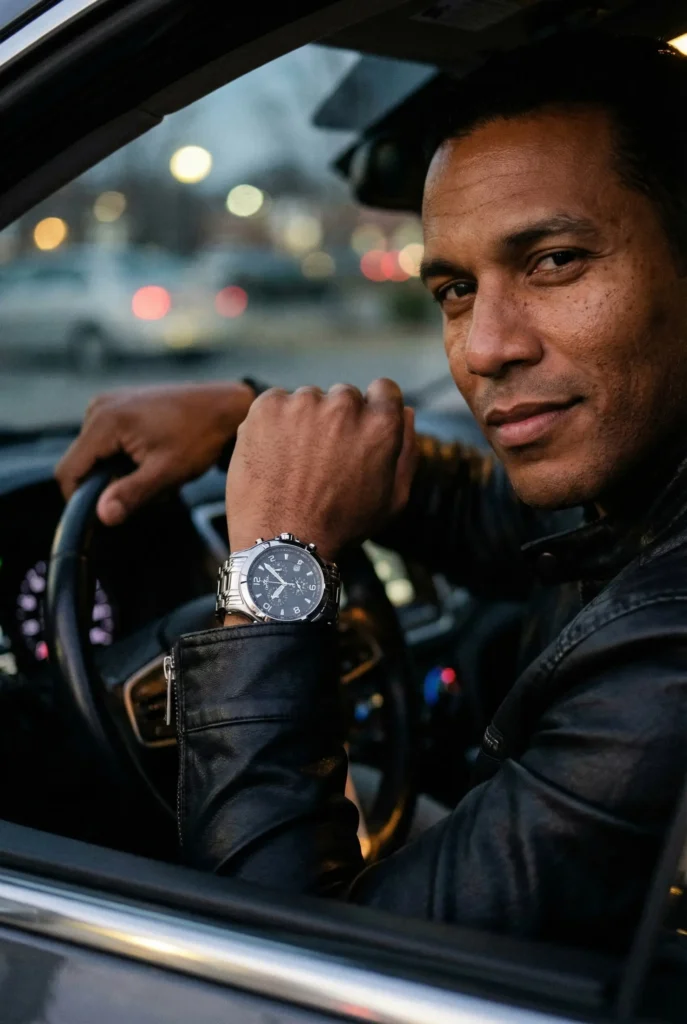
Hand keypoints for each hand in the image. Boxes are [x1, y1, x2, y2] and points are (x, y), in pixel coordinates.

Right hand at [56, 382, 253, 525]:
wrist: (224, 408)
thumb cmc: (200, 437)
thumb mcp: (167, 472)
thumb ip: (131, 493)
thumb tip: (102, 515)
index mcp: (104, 421)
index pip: (69, 470)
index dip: (80, 498)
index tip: (110, 510)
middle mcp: (99, 407)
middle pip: (81, 463)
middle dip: (107, 484)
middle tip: (147, 487)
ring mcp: (108, 403)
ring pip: (94, 454)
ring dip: (117, 472)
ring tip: (153, 470)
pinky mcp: (118, 405)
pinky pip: (106, 441)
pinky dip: (123, 457)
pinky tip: (152, 456)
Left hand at [226, 379, 416, 562]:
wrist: (282, 542)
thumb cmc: (341, 526)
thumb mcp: (392, 499)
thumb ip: (406, 451)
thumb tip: (406, 411)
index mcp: (381, 423)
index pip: (383, 389)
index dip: (372, 410)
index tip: (357, 432)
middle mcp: (344, 405)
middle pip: (344, 396)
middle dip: (337, 420)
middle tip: (322, 459)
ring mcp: (303, 403)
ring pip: (308, 401)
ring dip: (304, 421)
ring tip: (295, 464)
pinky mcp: (267, 407)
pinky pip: (276, 403)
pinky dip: (274, 423)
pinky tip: (275, 456)